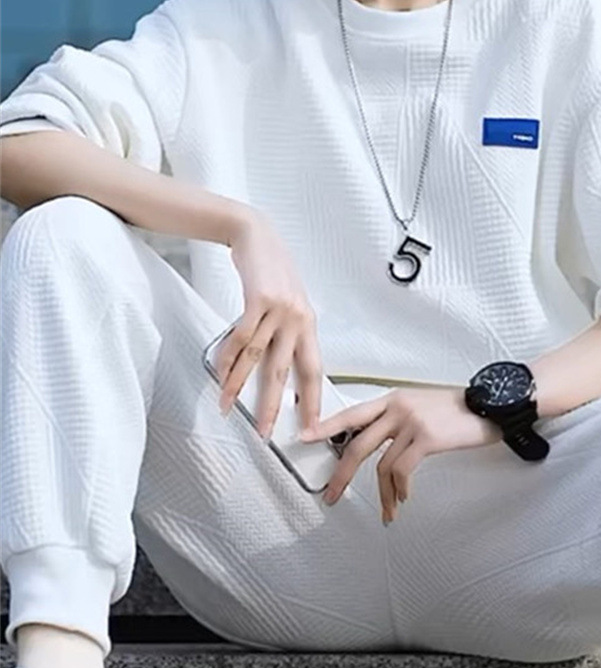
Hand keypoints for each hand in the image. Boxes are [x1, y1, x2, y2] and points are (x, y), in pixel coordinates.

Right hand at [213, 209, 322, 438]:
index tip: (311, 427)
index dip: (312, 401)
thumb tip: (281, 369)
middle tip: (266, 433)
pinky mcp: (258, 301)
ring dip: (239, 387)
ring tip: (228, 408)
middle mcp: (298, 320)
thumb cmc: (272, 271)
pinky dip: (226, 360)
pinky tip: (219, 376)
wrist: (256, 234)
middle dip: (274, 407)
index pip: (314, 371)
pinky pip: (240, 339)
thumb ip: (288, 334)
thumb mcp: (290, 304)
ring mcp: (279, 310)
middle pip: (285, 373)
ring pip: (256, 359)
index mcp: (309, 325)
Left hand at [299, 387, 504, 522]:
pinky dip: (401, 488)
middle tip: (331, 494)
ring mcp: (410, 422)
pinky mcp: (426, 437)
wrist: (491, 404)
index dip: (325, 426)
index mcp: (392, 399)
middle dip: (341, 474)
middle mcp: (397, 407)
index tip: (304, 436)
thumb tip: (379, 445)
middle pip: (357, 444)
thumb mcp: (421, 406)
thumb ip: (397, 421)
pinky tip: (404, 498)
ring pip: (381, 465)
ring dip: (383, 494)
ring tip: (387, 511)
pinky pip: (402, 469)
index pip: (351, 414)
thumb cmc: (459, 409)